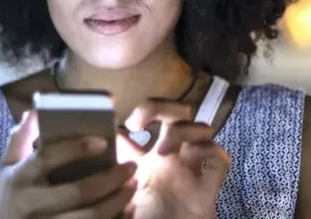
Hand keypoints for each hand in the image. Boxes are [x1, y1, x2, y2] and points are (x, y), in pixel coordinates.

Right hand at [0, 110, 137, 218]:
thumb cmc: (11, 195)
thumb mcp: (8, 166)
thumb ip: (20, 139)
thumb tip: (33, 111)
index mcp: (19, 178)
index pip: (48, 158)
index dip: (76, 149)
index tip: (102, 141)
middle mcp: (31, 203)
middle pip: (77, 192)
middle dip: (109, 179)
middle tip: (131, 166)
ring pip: (88, 217)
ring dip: (116, 202)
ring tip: (132, 186)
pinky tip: (125, 209)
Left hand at [118, 101, 229, 218]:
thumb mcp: (118, 203)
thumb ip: (109, 182)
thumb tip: (90, 162)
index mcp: (141, 162)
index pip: (136, 127)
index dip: (130, 116)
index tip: (118, 119)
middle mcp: (167, 160)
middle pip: (173, 113)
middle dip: (160, 106)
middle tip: (140, 120)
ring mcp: (190, 170)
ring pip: (200, 127)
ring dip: (184, 130)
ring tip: (165, 148)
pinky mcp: (208, 187)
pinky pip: (219, 158)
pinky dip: (212, 154)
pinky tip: (195, 162)